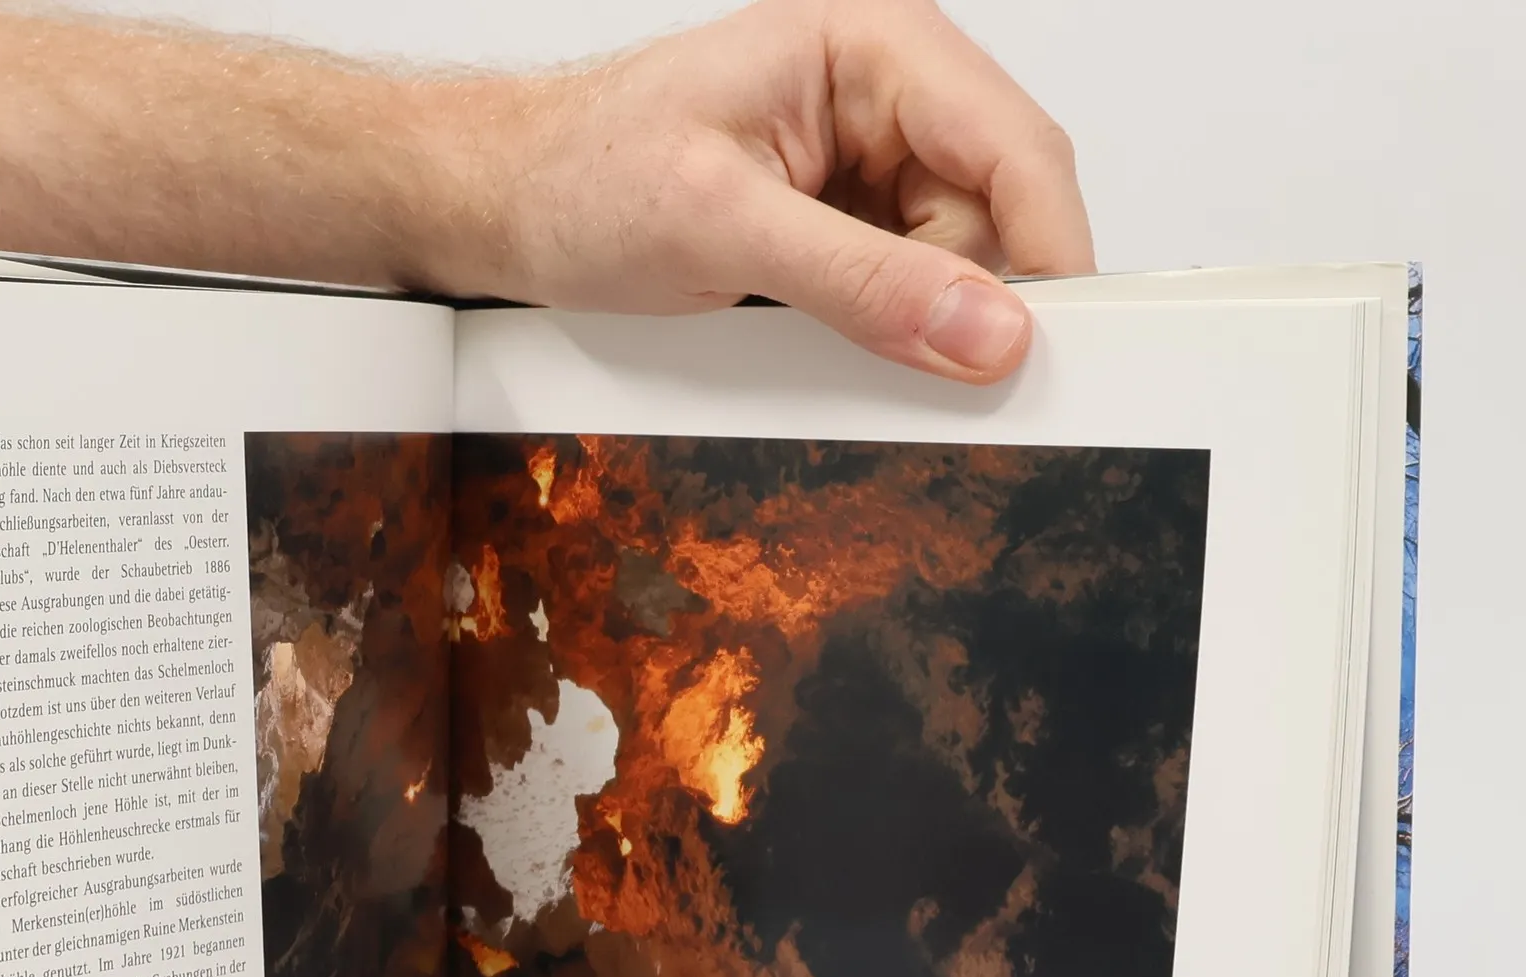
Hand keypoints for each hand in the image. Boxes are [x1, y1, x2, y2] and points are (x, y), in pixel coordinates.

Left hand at [474, 0, 1092, 382]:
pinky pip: (901, 289)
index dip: (1048, 254)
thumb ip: (862, 285)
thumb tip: (982, 330)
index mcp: (873, 46)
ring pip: (952, 265)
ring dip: (903, 316)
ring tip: (792, 310)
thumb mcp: (724, 231)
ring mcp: (867, 160)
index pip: (1017, 149)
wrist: (510, 204)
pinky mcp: (843, 221)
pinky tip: (802, 320)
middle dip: (954, 296)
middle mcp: (885, 94)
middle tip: (871, 340)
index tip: (1048, 348)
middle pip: (995, 217)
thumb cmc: (583, 177)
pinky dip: (874, 326)